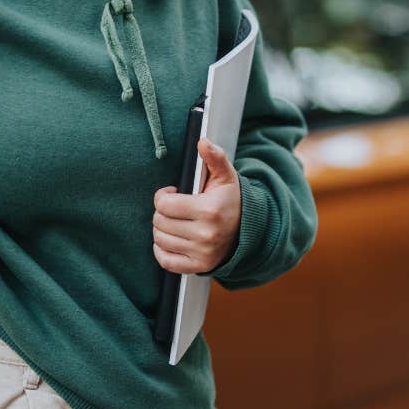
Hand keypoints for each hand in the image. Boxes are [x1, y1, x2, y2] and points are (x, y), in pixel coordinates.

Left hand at [152, 139, 241, 274]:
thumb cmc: (230, 201)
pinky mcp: (198, 266)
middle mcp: (206, 234)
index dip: (163, 196)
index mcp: (209, 210)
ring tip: (174, 222)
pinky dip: (161, 250)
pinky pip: (165, 261)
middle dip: (162, 212)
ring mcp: (202, 253)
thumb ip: (214, 157)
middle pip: (159, 222)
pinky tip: (170, 239)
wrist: (248, 231)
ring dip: (162, 229)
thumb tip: (202, 142)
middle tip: (173, 208)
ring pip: (160, 240)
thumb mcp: (226, 177)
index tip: (172, 193)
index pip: (164, 204)